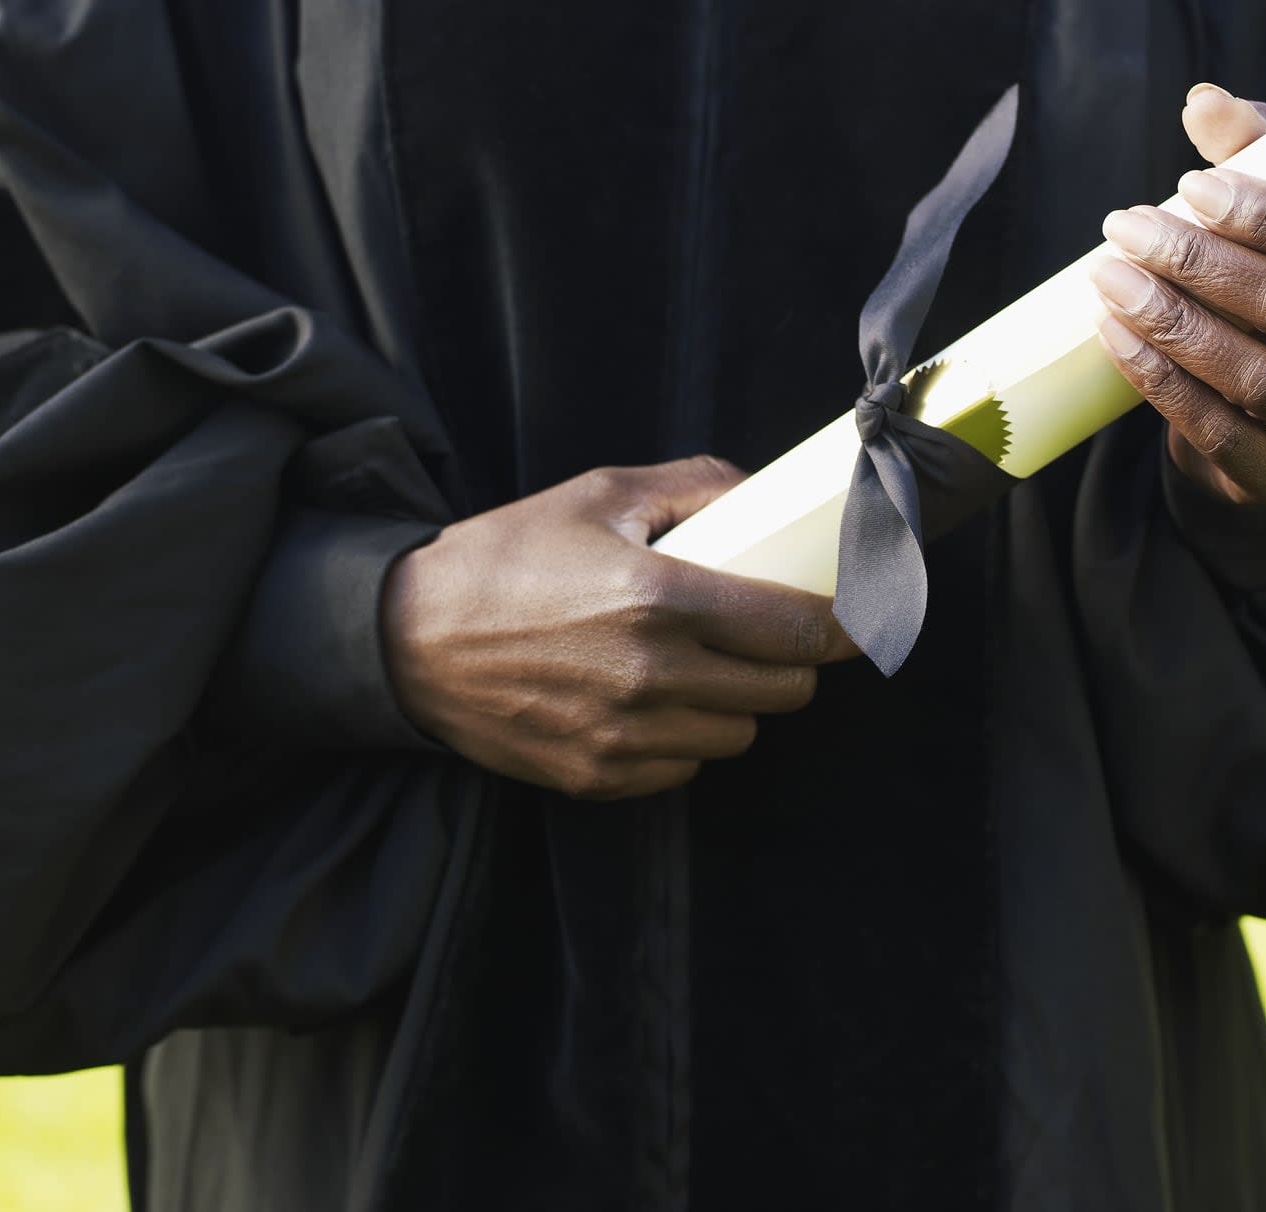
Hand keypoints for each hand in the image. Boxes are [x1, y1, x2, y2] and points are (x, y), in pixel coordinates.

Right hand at [380, 456, 858, 800]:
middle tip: (768, 636)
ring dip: (737, 704)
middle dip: (789, 663)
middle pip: (782, 692)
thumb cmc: (504, 557)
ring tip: (700, 667)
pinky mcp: (599, 777)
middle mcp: (652, 676)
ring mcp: (626, 737)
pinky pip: (685, 770)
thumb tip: (763, 496)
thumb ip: (695, 488)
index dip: (843, 627)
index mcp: (660, 598)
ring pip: (739, 737)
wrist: (406, 638)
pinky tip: (652, 702)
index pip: (795, 630)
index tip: (859, 619)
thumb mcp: (598, 495)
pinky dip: (685, 740)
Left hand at [1089, 83, 1265, 506]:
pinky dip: (1161, 383)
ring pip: (1255, 375)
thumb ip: (1256, 156)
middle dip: (1199, 262)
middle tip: (1124, 227)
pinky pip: (1220, 433)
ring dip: (1172, 322)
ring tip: (1108, 278)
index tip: (1187, 186)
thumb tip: (1204, 100)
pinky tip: (1114, 338)